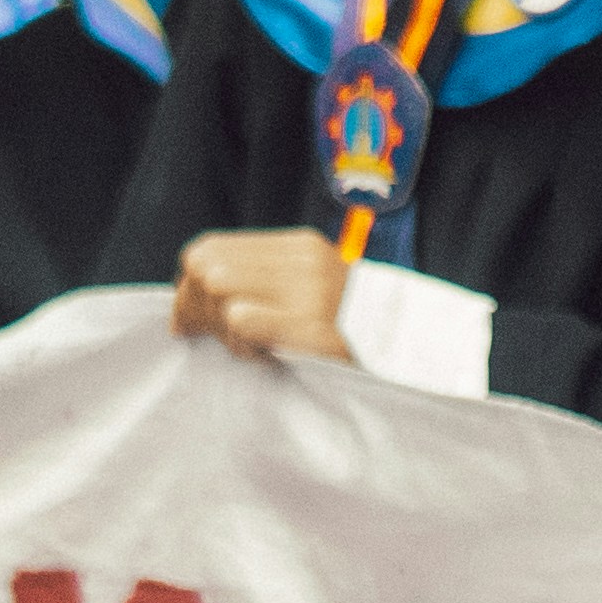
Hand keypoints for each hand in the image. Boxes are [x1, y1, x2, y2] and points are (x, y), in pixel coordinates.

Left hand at [173, 228, 356, 362]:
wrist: (412, 347)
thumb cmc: (353, 331)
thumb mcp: (311, 291)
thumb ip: (262, 284)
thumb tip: (190, 303)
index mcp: (299, 247)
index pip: (212, 248)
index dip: (189, 282)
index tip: (190, 314)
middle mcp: (302, 261)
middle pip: (206, 267)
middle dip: (193, 306)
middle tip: (204, 335)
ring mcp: (307, 291)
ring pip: (219, 289)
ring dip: (218, 327)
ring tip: (244, 346)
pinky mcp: (309, 324)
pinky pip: (241, 321)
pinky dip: (239, 344)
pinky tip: (262, 355)